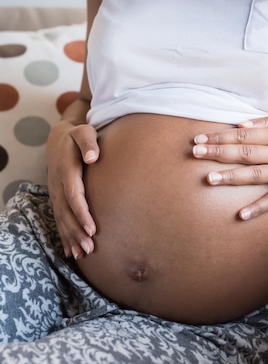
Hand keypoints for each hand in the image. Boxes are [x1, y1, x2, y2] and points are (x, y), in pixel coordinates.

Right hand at [46, 121, 99, 258]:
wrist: (59, 139)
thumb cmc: (77, 136)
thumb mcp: (84, 132)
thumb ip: (89, 143)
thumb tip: (93, 157)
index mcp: (66, 170)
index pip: (73, 195)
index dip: (81, 213)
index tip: (92, 228)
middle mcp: (58, 184)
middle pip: (66, 212)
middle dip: (77, 231)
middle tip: (90, 248)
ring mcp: (55, 193)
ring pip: (61, 219)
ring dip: (71, 237)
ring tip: (83, 254)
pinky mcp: (57, 198)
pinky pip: (59, 219)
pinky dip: (64, 236)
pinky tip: (72, 251)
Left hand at [193, 115, 267, 219]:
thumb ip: (265, 123)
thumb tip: (239, 126)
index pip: (243, 135)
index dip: (220, 137)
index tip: (200, 138)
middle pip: (244, 153)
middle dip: (218, 153)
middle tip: (195, 153)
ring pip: (255, 176)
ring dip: (231, 177)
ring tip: (209, 179)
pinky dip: (258, 208)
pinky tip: (241, 215)